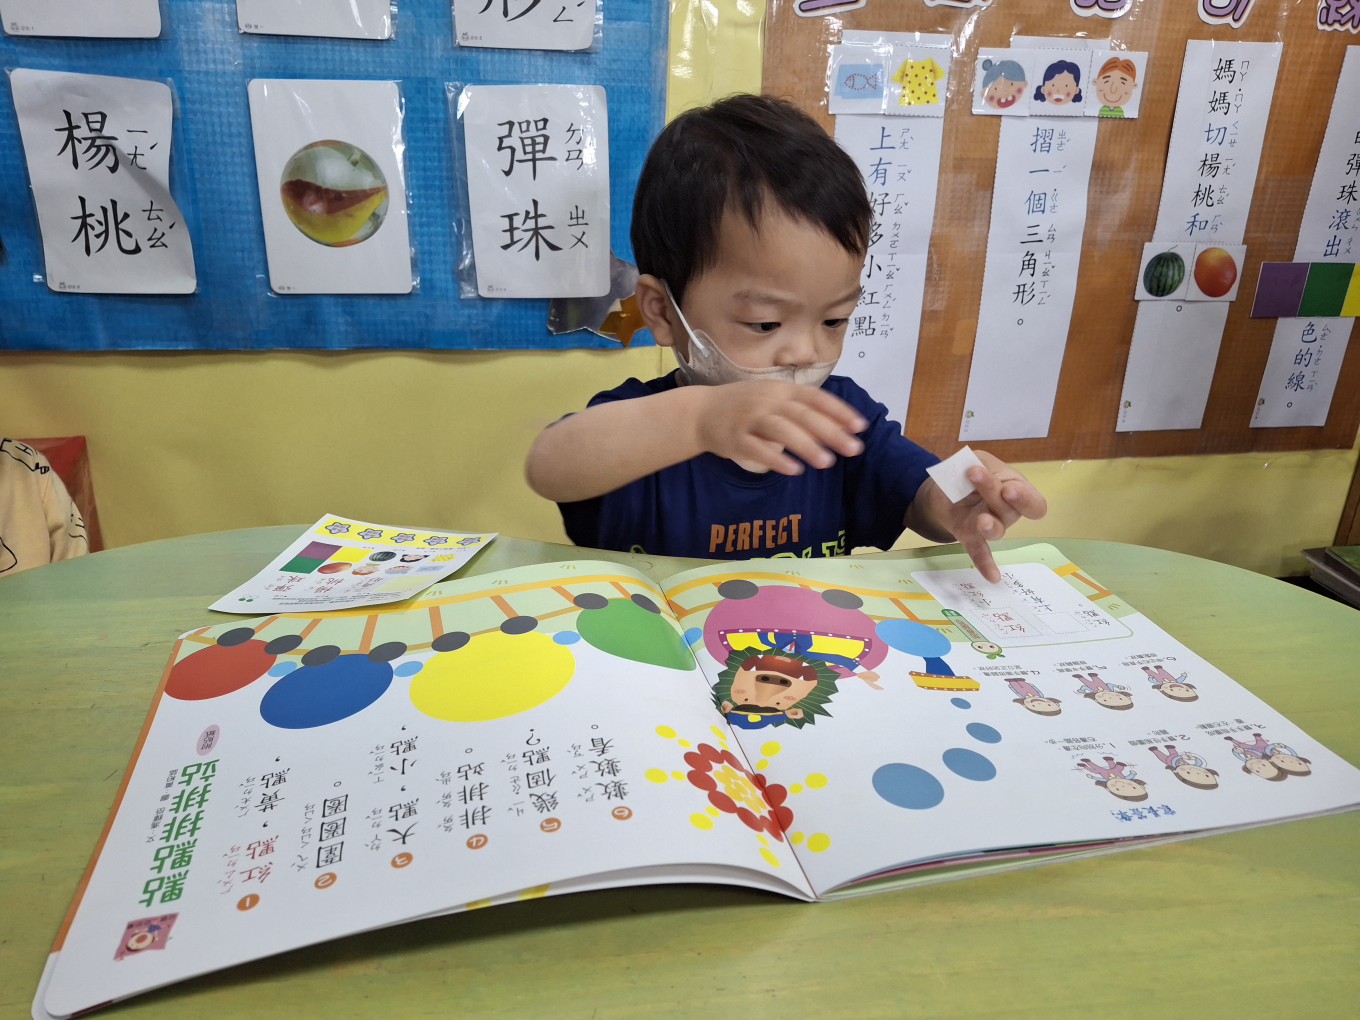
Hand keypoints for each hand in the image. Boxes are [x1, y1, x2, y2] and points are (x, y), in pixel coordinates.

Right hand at [693, 380, 867, 474]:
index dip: (838, 412)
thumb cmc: (744, 406)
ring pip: (782, 431)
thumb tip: (837, 427)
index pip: (815, 398)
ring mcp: (749, 419)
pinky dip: (777, 459)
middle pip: (803, 415)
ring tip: (827, 462)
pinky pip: (758, 449)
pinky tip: (795, 470)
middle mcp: (767, 401)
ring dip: (807, 446)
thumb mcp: (772, 398)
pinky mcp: (735, 438)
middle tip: (854, 449)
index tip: (859, 427)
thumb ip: (800, 409)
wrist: (700, 412)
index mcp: (780, 390)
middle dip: (831, 432)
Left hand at [937, 451, 1047, 582]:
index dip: (1025, 499)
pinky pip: (980, 552)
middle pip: (1010, 511)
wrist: (942, 489)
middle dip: (992, 491)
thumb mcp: (977, 459)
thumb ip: (981, 463)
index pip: (1034, 503)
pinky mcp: (968, 535)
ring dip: (990, 525)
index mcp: (1015, 490)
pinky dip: (986, 564)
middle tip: (976, 475)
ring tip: (981, 520)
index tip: (1008, 488)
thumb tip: (976, 469)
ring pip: (996, 530)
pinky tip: (993, 577)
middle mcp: (1007, 512)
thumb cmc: (970, 473)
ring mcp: (988, 525)